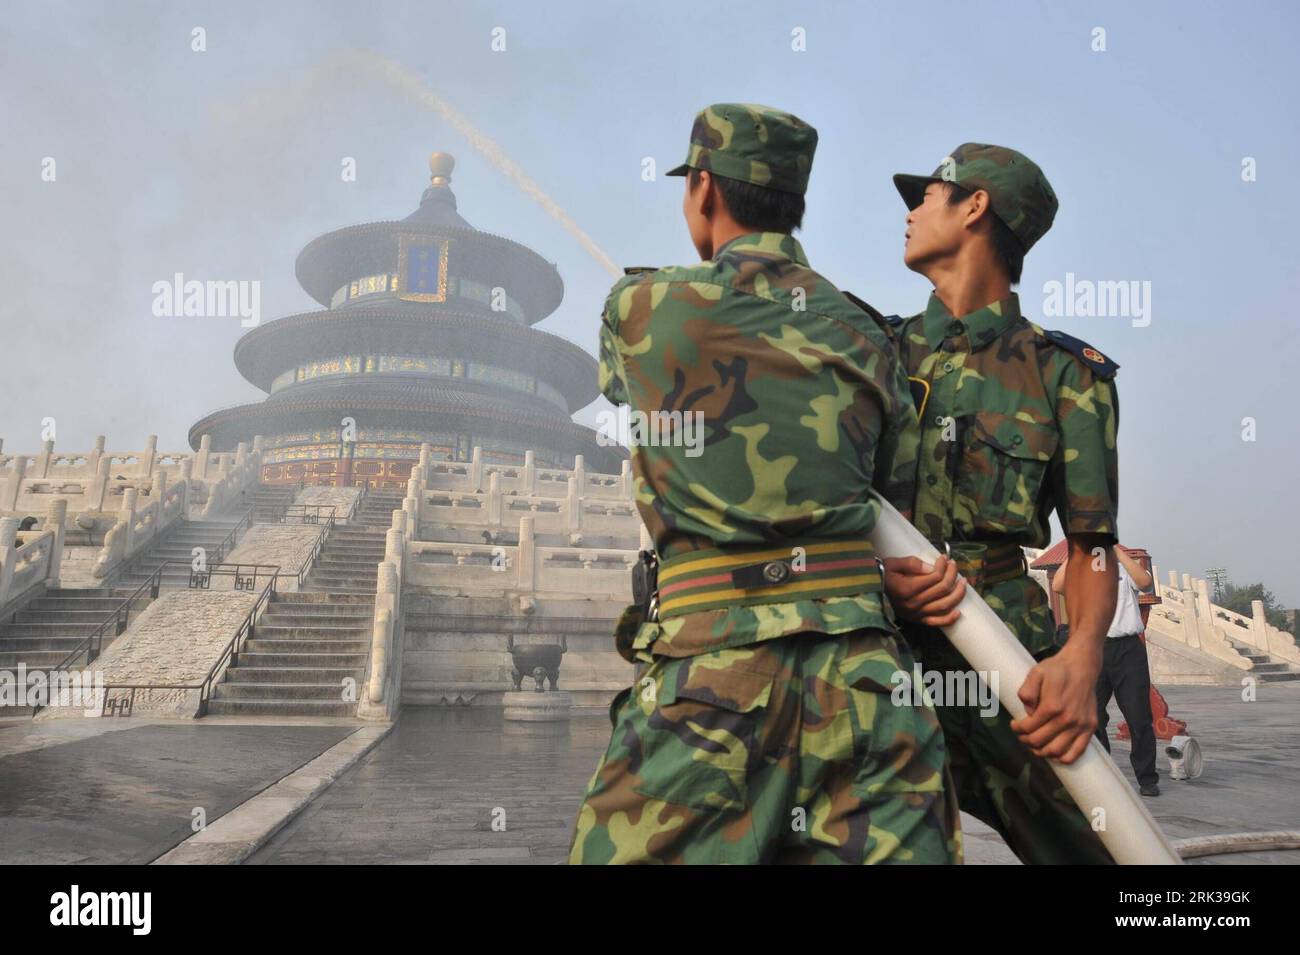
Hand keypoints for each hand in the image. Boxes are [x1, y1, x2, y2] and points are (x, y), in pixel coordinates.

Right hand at [882, 555, 966, 626]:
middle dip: (952, 575)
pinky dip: (949, 619)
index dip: (943, 566)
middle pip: (942, 589)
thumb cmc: (882, 574)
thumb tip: (931, 566)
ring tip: (963, 582)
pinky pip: (936, 622)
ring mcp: (916, 613)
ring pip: (944, 605)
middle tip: (954, 565)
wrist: (870, 589)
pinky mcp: (917, 620)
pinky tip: (959, 612)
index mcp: (907, 589)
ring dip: (958, 594)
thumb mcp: (893, 564)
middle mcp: (913, 603)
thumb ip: (912, 563)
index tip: (944, 558)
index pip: (935, 577)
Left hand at [1010, 645, 1102, 763]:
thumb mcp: (1036, 672)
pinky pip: (1077, 752)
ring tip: (1034, 745)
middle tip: (1022, 736)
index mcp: (1052, 706)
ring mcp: (1080, 725)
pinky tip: (1053, 753)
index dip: (1018, 729)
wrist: (1082, 666)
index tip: (1014, 725)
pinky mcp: (1090, 728)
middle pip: (1040, 741)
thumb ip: (1027, 691)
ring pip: (1056, 751)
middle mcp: (1067, 718)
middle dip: (1026, 741)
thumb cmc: (1057, 669)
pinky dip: (1063, 758)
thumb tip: (1027, 711)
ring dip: (1041, 752)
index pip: (1029, 727)